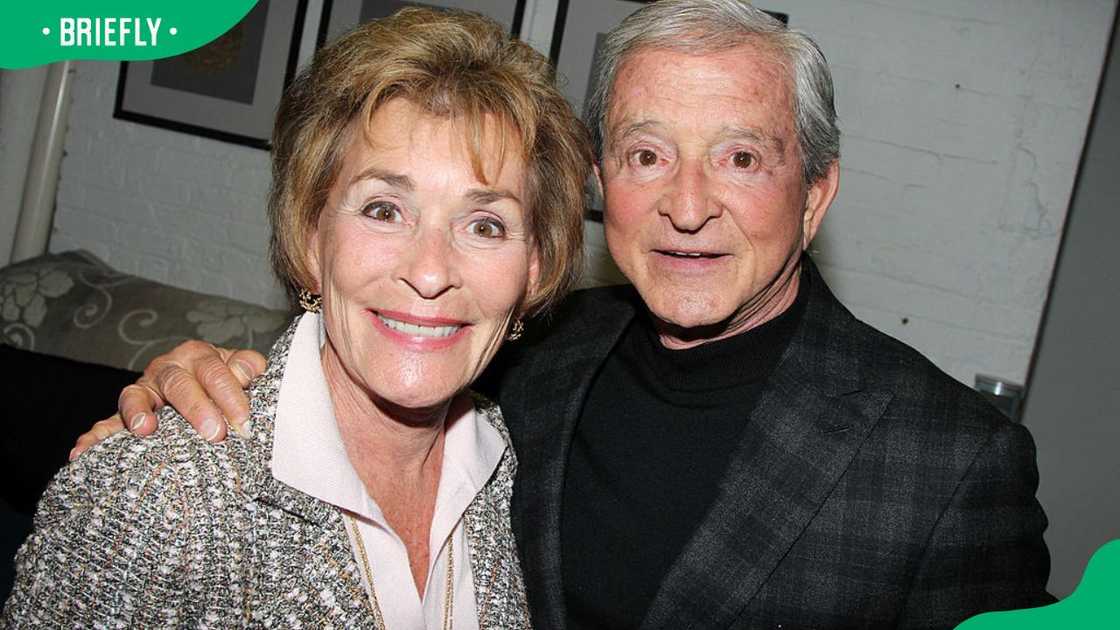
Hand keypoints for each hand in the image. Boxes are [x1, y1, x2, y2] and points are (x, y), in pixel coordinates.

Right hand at [69, 341, 265, 458]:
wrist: (204, 384)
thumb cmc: (227, 380)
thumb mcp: (242, 368)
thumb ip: (248, 367)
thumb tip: (247, 373)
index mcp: (198, 355)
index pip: (214, 371)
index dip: (230, 395)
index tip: (243, 422)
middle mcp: (168, 369)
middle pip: (178, 384)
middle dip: (196, 408)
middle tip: (213, 433)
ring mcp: (144, 391)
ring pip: (136, 396)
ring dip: (138, 413)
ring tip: (145, 429)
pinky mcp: (126, 414)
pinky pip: (107, 424)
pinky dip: (95, 437)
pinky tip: (82, 451)